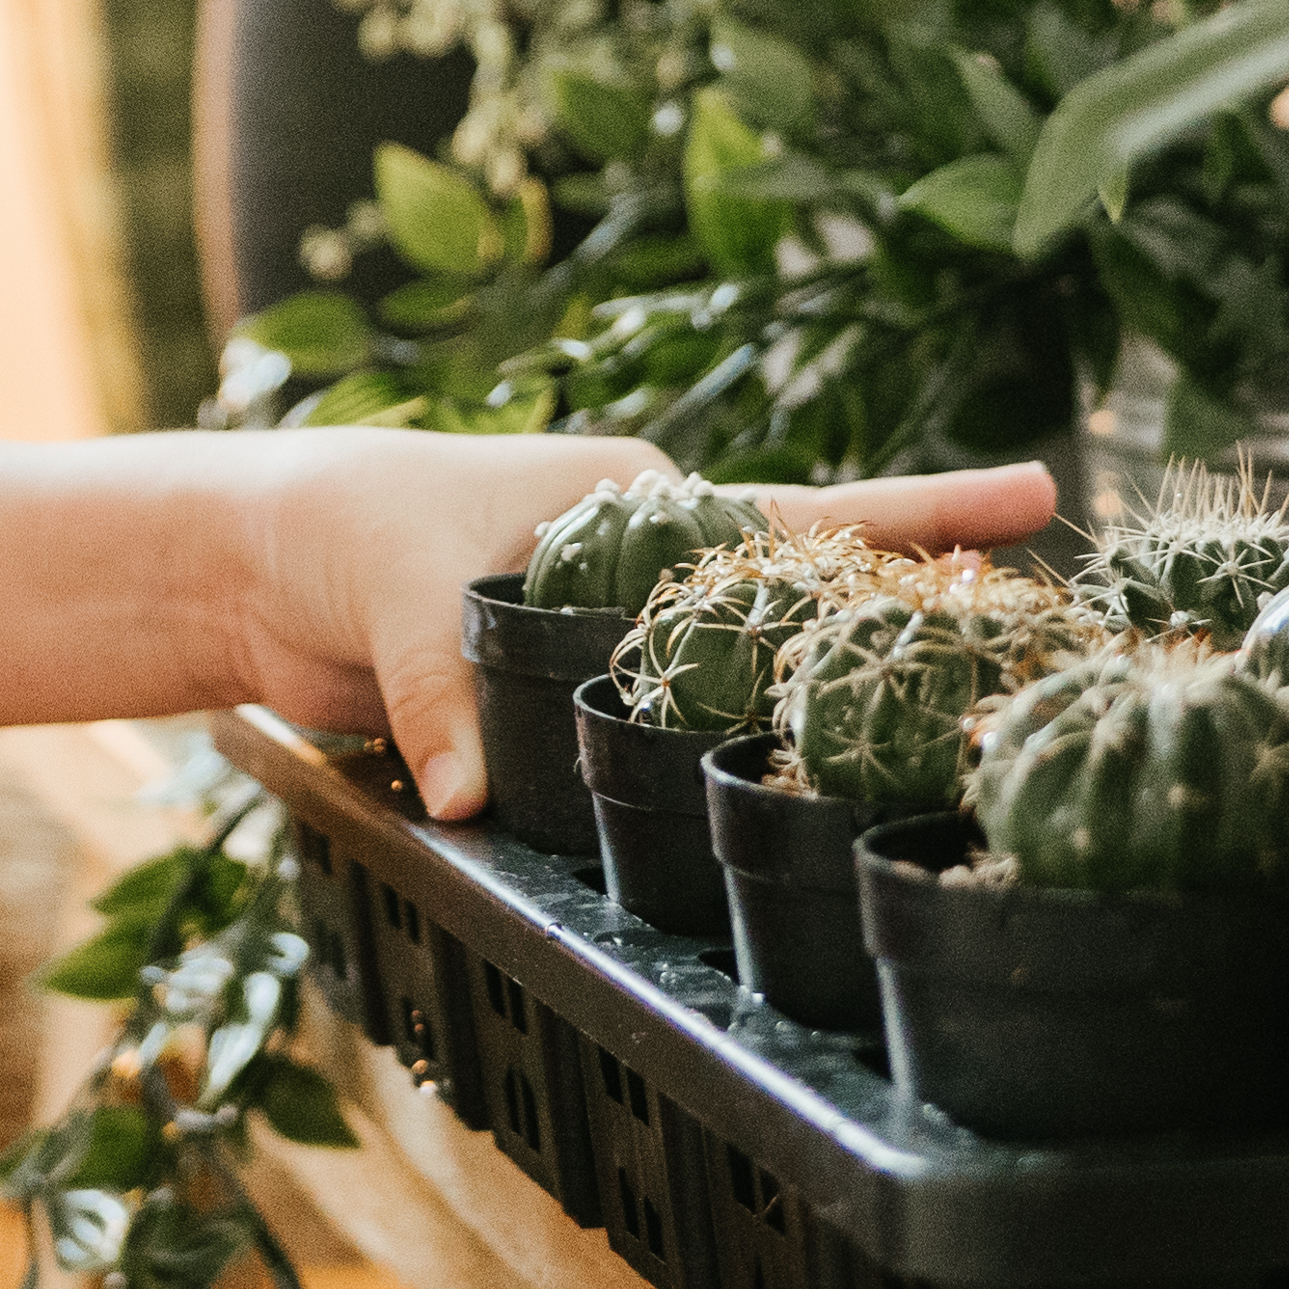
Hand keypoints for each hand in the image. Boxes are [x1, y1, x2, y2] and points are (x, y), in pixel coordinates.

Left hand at [230, 438, 1064, 822]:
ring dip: (814, 698)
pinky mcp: (566, 688)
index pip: (804, 515)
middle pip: (798, 599)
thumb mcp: (401, 593)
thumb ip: (446, 693)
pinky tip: (777, 788)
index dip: (923, 516)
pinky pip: (662, 726)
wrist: (247, 566)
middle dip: (904, 615)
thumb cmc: (337, 530)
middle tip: (1031, 623)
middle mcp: (643, 556)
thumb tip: (475, 796)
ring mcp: (612, 624)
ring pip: (737, 673)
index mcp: (634, 495)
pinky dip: (711, 755)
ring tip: (934, 727)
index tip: (1041, 492)